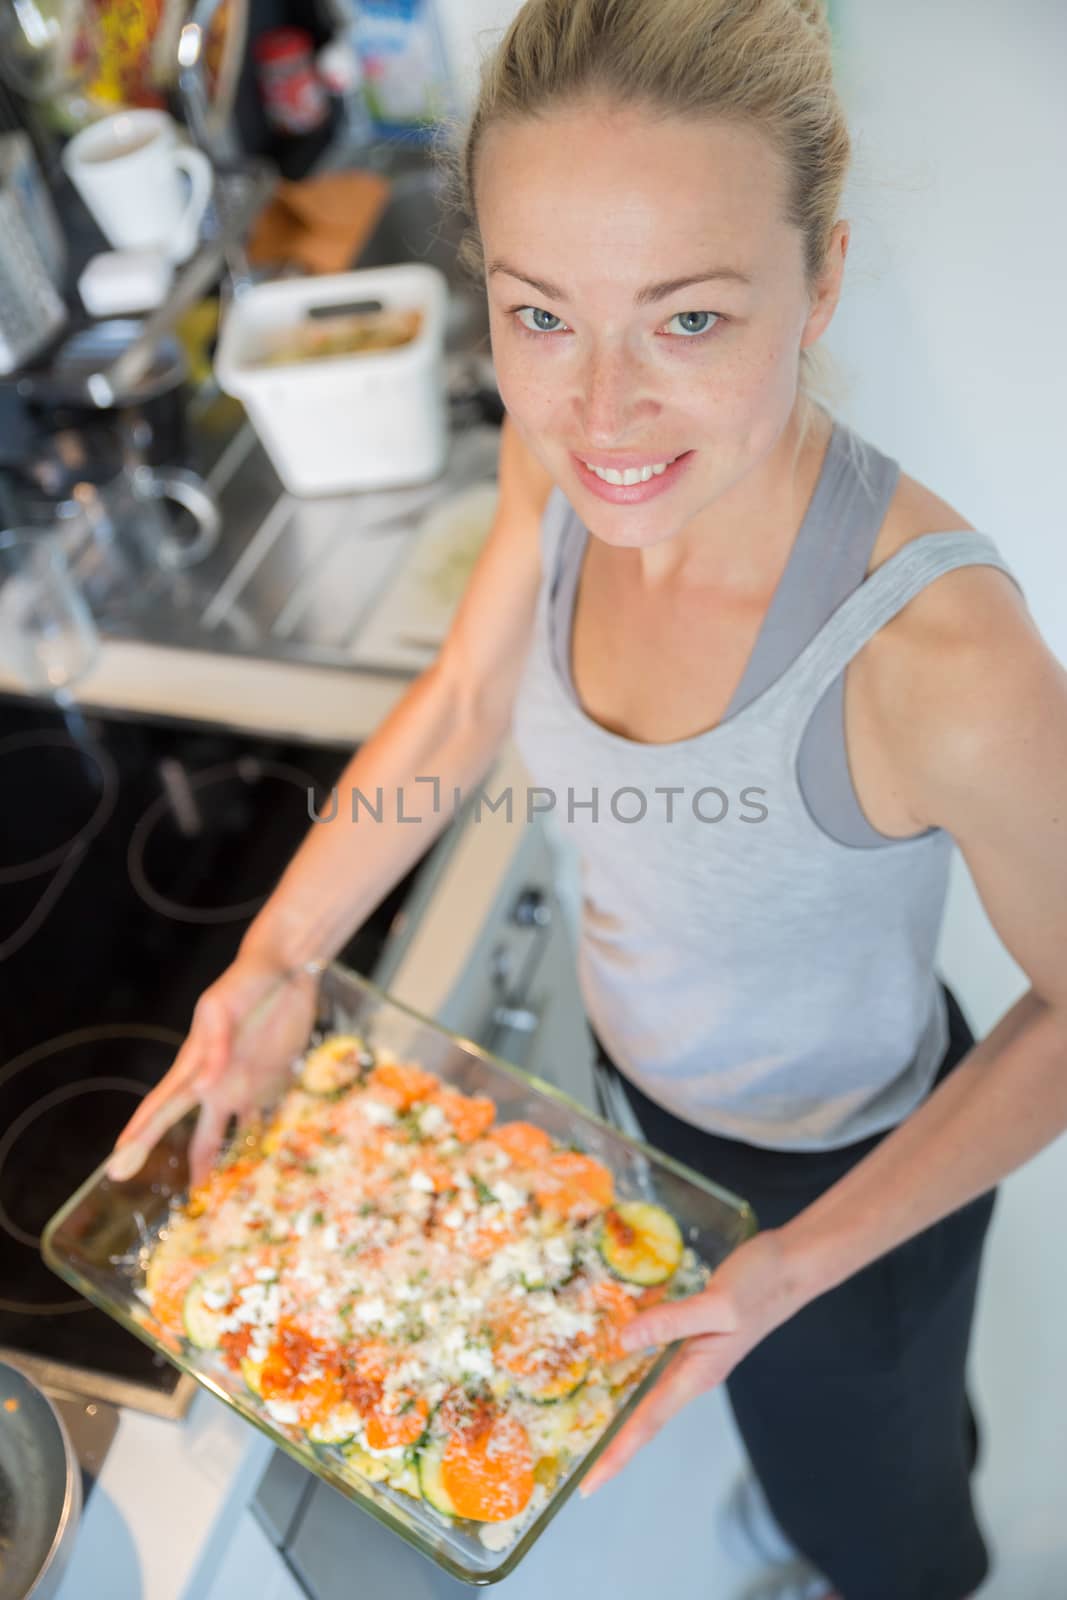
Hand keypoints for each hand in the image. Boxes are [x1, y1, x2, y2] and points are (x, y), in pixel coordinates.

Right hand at [106, 953, 319, 1187]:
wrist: (288, 970)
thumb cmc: (246, 981)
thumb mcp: (223, 1005)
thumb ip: (214, 1042)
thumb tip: (203, 1083)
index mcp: (195, 1063)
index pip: (161, 1103)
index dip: (139, 1132)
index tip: (118, 1160)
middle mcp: (213, 1081)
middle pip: (183, 1125)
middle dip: (161, 1154)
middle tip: (133, 1185)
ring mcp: (242, 1085)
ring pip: (223, 1133)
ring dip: (214, 1163)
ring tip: (206, 1198)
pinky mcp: (272, 1083)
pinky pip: (263, 1120)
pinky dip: (259, 1146)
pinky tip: (257, 1171)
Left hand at [580, 1230, 806, 1496]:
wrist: (794, 1265)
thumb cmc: (760, 1285)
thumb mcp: (717, 1304)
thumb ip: (671, 1323)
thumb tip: (622, 1341)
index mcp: (698, 1373)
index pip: (649, 1422)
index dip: (617, 1453)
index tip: (589, 1485)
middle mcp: (694, 1371)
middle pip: (647, 1417)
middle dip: (615, 1445)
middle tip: (581, 1474)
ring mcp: (696, 1354)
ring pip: (651, 1391)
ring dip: (622, 1412)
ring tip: (591, 1430)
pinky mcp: (697, 1334)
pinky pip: (658, 1362)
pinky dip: (634, 1371)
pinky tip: (619, 1364)